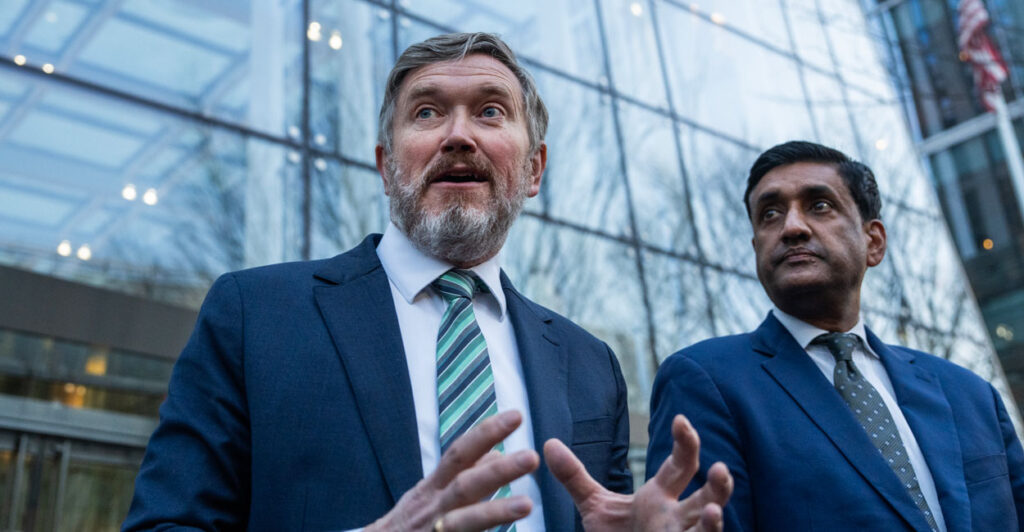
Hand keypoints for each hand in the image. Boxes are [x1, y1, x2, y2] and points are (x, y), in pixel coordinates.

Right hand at [366, 410, 538, 531]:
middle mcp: (433, 507)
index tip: (517, 416)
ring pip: (464, 522)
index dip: (487, 433)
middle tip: (531, 457)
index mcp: (434, 486)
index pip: (460, 453)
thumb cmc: (411, 522)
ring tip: (527, 504)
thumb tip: (497, 454)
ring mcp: (434, 531)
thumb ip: (464, 474)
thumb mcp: (431, 493)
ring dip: (496, 512)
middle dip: (498, 471)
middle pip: (465, 485)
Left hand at [544, 414, 731, 531]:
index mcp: (660, 496)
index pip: (680, 464)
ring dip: (714, 522)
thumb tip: (549, 443)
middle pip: (706, 495)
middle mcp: (676, 517)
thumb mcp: (594, 506)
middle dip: (717, 484)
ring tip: (712, 510)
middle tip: (720, 467)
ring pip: (707, 529)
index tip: (680, 420)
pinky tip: (706, 527)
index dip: (685, 442)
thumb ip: (574, 476)